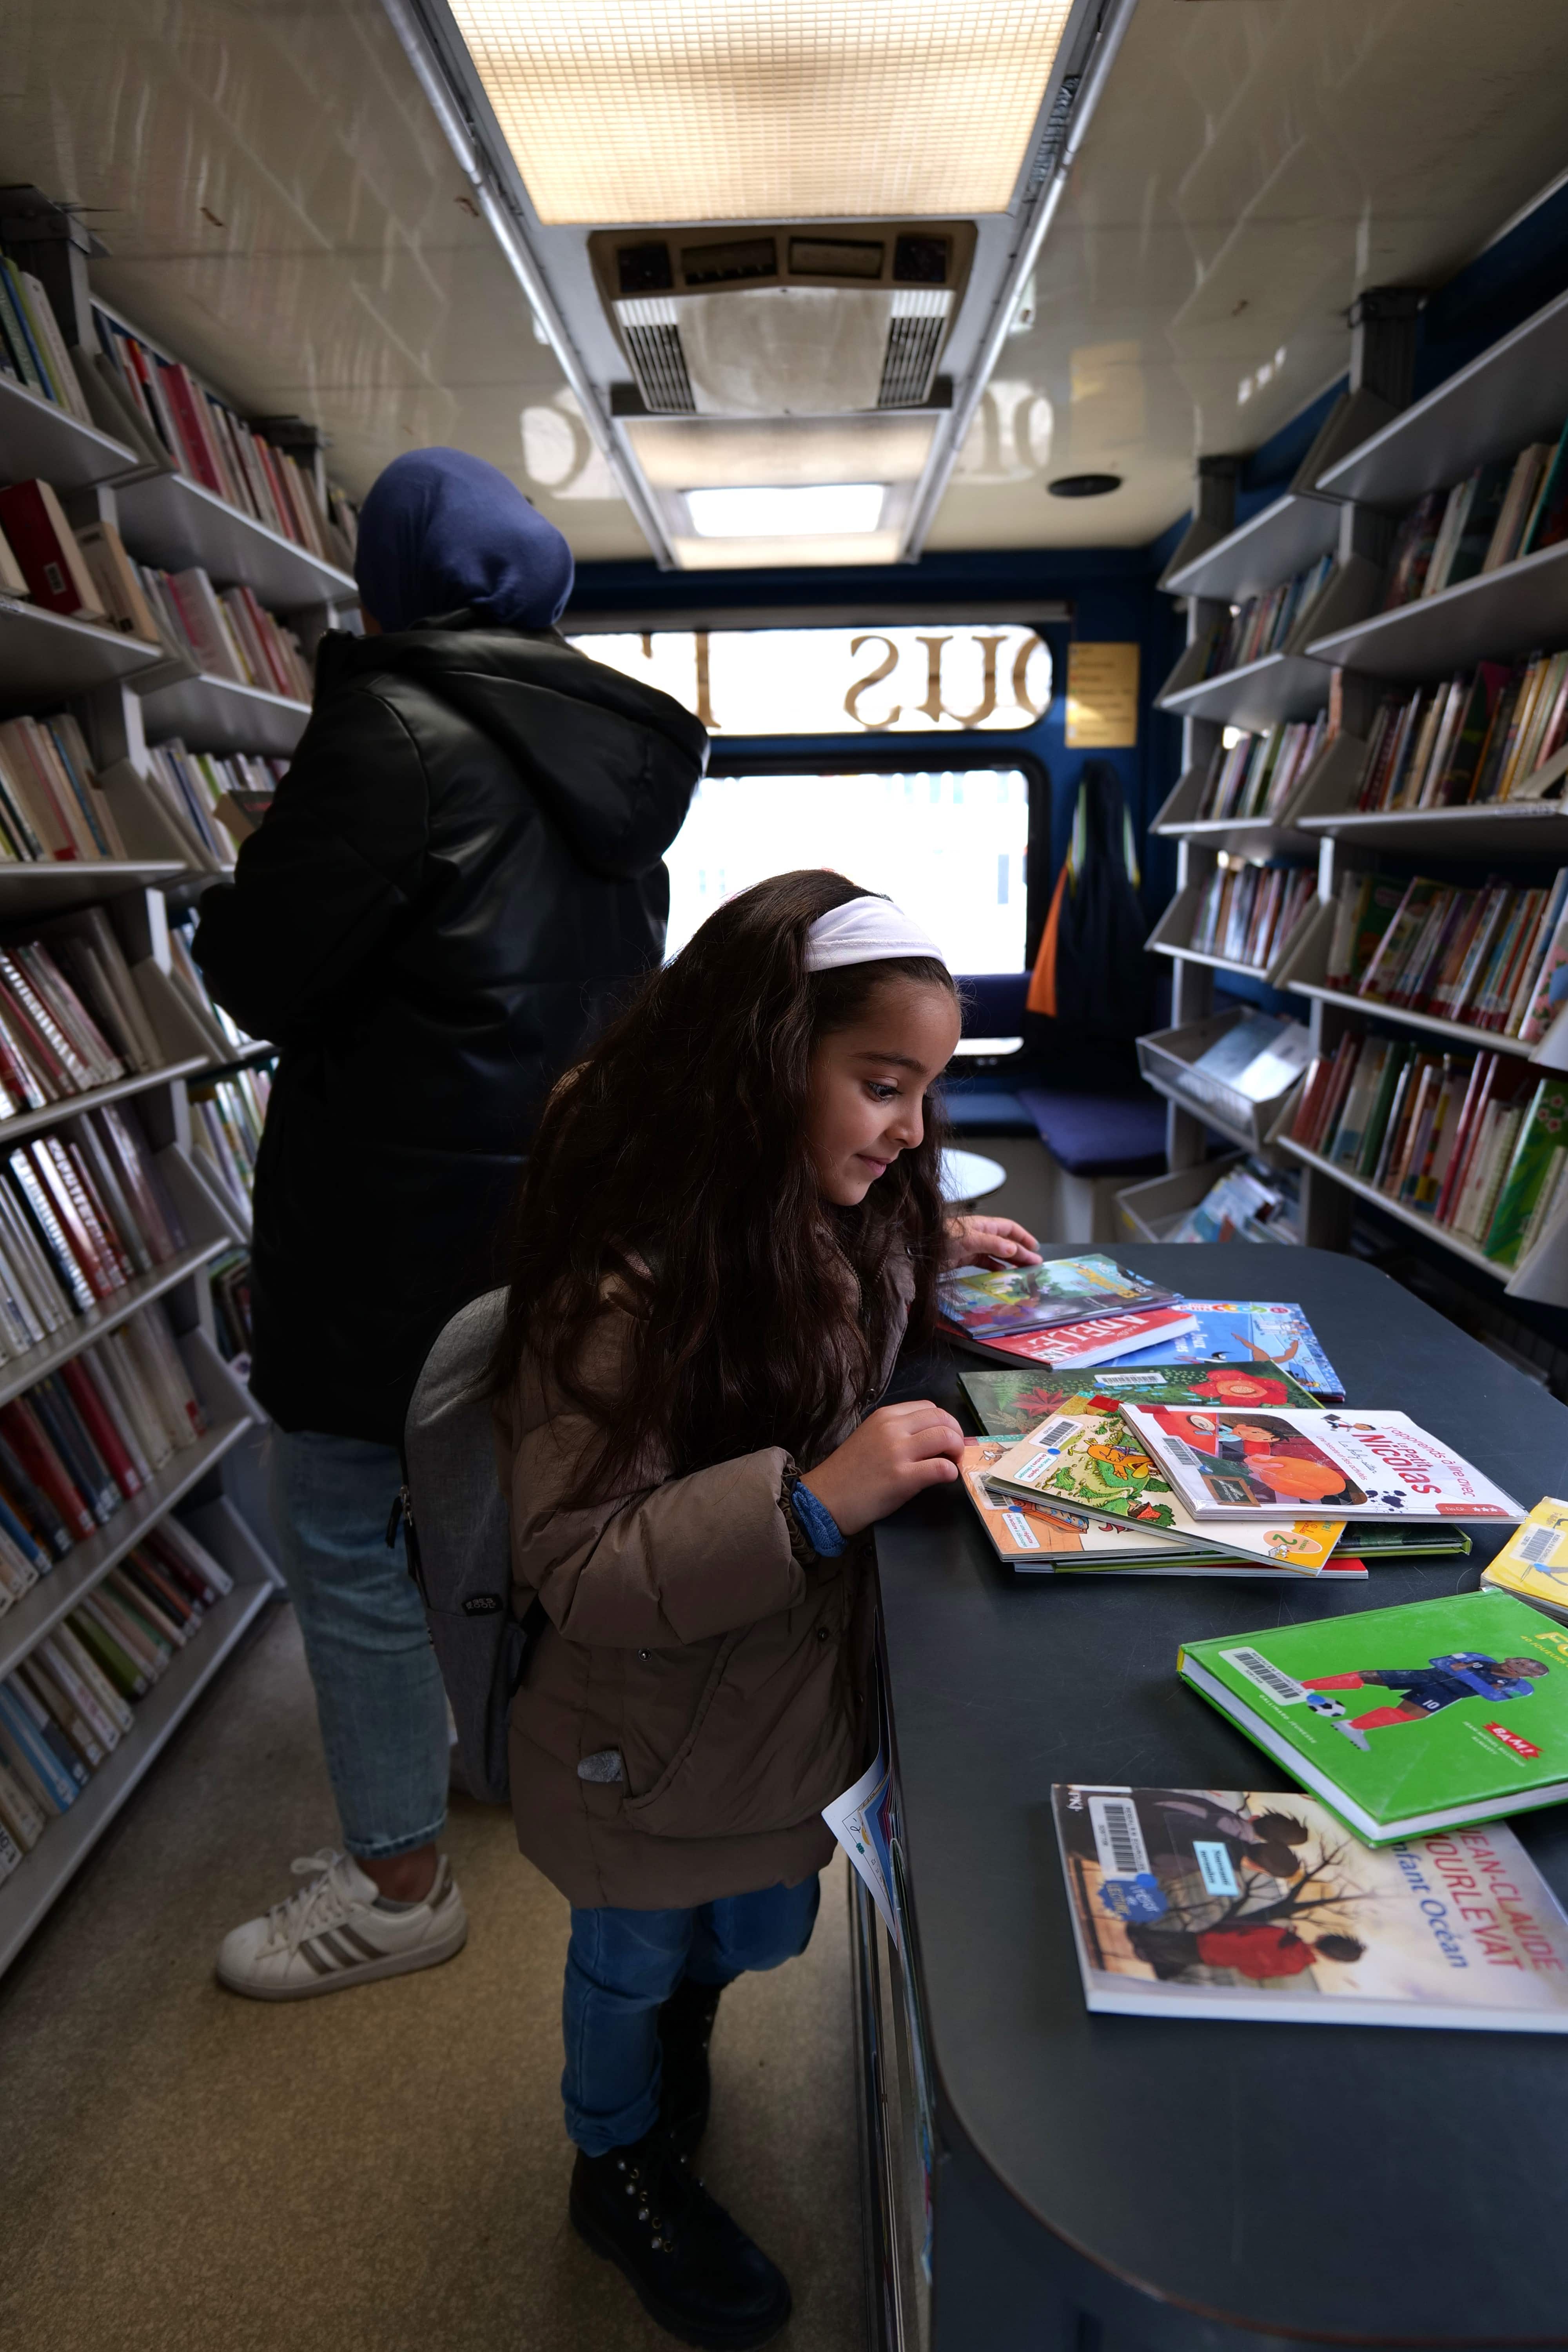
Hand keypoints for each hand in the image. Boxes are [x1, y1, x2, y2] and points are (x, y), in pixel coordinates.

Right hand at [806, 1402, 964, 1536]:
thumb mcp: (870, 1438)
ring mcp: (898, 1452)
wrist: (826, 1499)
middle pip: (942, 1419)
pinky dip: (951, 1472)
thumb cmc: (848, 1473)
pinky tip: (946, 1478)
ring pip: (945, 1437)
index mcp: (885, 1416)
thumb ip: (897, 1432)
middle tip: (954, 1452)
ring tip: (952, 1464)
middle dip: (956, 1435)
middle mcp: (892, 1428)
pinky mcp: (902, 1477)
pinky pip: (941, 1468)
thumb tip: (930, 1439)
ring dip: (957, 1451)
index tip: (945, 1438)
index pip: (929, 1407)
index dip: (944, 1422)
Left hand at [943, 1214, 1042, 1270]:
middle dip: (1021, 1252)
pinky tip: (1002, 1274)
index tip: (1035, 1248)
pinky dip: (995, 1268)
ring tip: (1023, 1271)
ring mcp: (972, 1247)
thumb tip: (1013, 1249)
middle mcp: (980, 1235)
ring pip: (997, 1254)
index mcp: (983, 1225)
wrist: (919, 1248)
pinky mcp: (964, 1258)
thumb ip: (991, 1244)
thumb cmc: (941, 1237)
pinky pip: (985, 1263)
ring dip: (1010, 1261)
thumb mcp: (969, 1239)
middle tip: (1034, 1264)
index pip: (1009, 1229)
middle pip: (1006, 1242)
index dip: (1023, 1237)